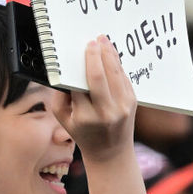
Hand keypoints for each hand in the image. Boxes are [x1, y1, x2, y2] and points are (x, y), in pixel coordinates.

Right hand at [60, 36, 136, 163]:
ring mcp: (122, 107)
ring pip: (116, 74)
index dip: (81, 65)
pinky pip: (124, 78)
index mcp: (85, 117)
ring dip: (110, 54)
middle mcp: (106, 112)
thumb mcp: (64, 119)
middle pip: (101, 77)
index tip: (79, 49)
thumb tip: (63, 70)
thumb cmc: (84, 134)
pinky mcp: (133, 102)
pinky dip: (117, 64)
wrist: (111, 152)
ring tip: (103, 41)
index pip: (80, 85)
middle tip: (93, 41)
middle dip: (96, 56)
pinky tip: (111, 54)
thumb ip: (60, 96)